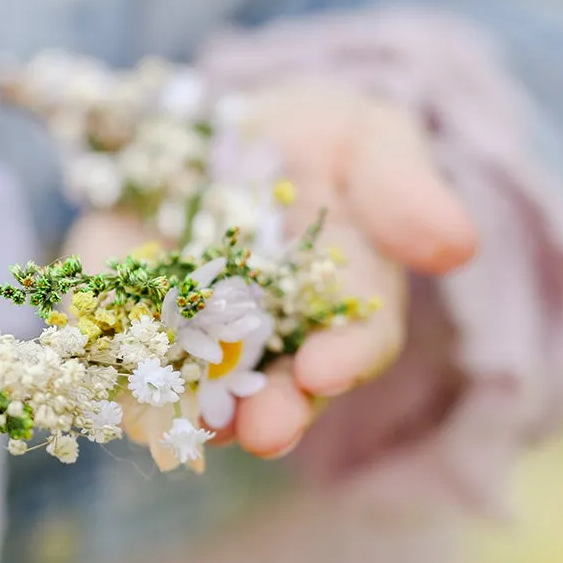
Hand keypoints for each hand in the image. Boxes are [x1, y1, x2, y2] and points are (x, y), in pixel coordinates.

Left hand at [63, 82, 477, 458]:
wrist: (208, 129)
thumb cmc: (309, 135)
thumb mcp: (365, 134)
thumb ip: (402, 186)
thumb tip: (458, 246)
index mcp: (342, 299)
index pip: (356, 340)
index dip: (346, 357)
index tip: (328, 367)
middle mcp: (272, 337)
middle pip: (280, 389)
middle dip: (275, 412)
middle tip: (264, 433)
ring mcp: (194, 336)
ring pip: (198, 390)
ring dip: (190, 412)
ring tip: (181, 426)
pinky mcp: (119, 316)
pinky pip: (112, 356)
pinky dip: (108, 373)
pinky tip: (104, 389)